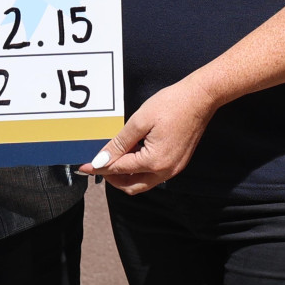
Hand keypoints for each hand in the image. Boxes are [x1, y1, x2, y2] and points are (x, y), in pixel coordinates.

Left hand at [79, 76, 216, 193]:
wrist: (200, 98)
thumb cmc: (171, 105)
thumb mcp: (139, 122)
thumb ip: (119, 144)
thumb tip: (102, 161)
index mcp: (154, 161)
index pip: (119, 170)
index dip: (99, 167)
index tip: (83, 166)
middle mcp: (165, 171)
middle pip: (131, 186)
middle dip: (112, 178)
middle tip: (97, 165)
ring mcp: (173, 169)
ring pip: (143, 183)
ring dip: (125, 176)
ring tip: (112, 159)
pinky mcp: (178, 163)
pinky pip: (153, 175)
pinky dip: (139, 170)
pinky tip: (131, 154)